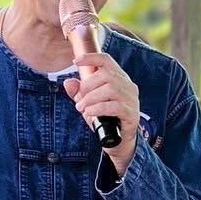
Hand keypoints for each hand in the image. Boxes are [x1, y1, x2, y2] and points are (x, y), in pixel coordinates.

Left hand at [63, 51, 139, 174]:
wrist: (118, 142)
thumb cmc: (104, 119)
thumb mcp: (88, 104)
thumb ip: (78, 93)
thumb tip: (68, 82)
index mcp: (118, 79)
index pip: (107, 60)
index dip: (91, 57)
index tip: (76, 61)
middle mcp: (128, 86)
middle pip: (106, 75)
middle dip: (88, 87)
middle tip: (79, 101)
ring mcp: (132, 99)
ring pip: (110, 89)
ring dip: (91, 99)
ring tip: (83, 109)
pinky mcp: (132, 113)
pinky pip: (114, 106)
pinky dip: (98, 108)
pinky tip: (90, 114)